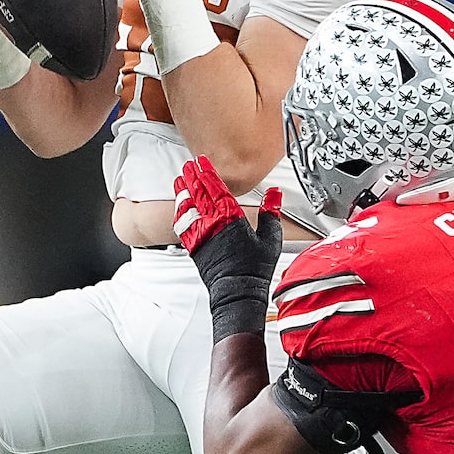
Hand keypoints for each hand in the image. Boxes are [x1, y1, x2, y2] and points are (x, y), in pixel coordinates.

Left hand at [173, 157, 282, 343]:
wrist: (237, 292)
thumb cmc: (253, 270)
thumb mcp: (270, 238)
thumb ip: (270, 213)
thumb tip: (274, 195)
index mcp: (231, 218)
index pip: (215, 187)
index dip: (207, 172)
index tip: (202, 161)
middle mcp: (212, 223)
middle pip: (199, 192)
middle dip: (193, 176)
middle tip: (189, 165)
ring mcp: (200, 234)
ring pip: (187, 206)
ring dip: (183, 190)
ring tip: (180, 179)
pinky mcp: (193, 246)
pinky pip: (182, 224)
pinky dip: (180, 211)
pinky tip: (179, 205)